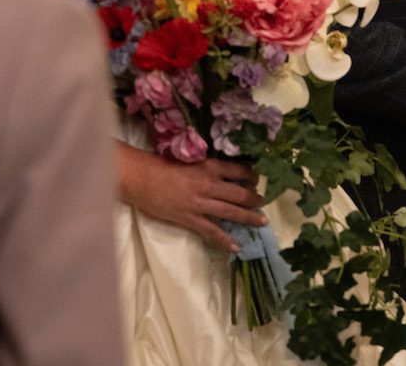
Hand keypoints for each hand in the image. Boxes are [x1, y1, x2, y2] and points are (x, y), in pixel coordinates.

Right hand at [114, 143, 265, 251]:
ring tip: (261, 221)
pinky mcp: (190, 219)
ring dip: (249, 217)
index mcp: (210, 166)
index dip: (251, 177)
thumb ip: (207, 166)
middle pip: (240, 194)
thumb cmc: (162, 164)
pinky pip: (212, 231)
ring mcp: (201, 204)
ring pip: (232, 213)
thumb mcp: (190, 159)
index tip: (256, 181)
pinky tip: (237, 246)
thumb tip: (223, 170)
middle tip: (263, 202)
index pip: (239, 171)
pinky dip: (225, 240)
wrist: (142, 178)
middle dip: (254, 200)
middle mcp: (210, 185)